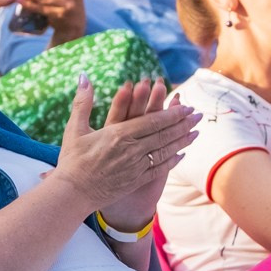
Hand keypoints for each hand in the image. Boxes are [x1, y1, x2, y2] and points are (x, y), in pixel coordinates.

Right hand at [51, 77, 198, 226]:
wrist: (72, 193)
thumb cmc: (72, 160)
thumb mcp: (74, 128)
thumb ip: (83, 102)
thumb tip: (84, 76)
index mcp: (119, 134)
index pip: (153, 121)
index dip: (172, 114)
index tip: (186, 106)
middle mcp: (132, 150)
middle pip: (164, 135)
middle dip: (184, 124)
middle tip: (199, 115)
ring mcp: (136, 167)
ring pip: (166, 151)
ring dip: (183, 141)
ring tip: (197, 132)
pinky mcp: (136, 181)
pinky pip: (159, 169)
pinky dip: (172, 161)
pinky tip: (182, 155)